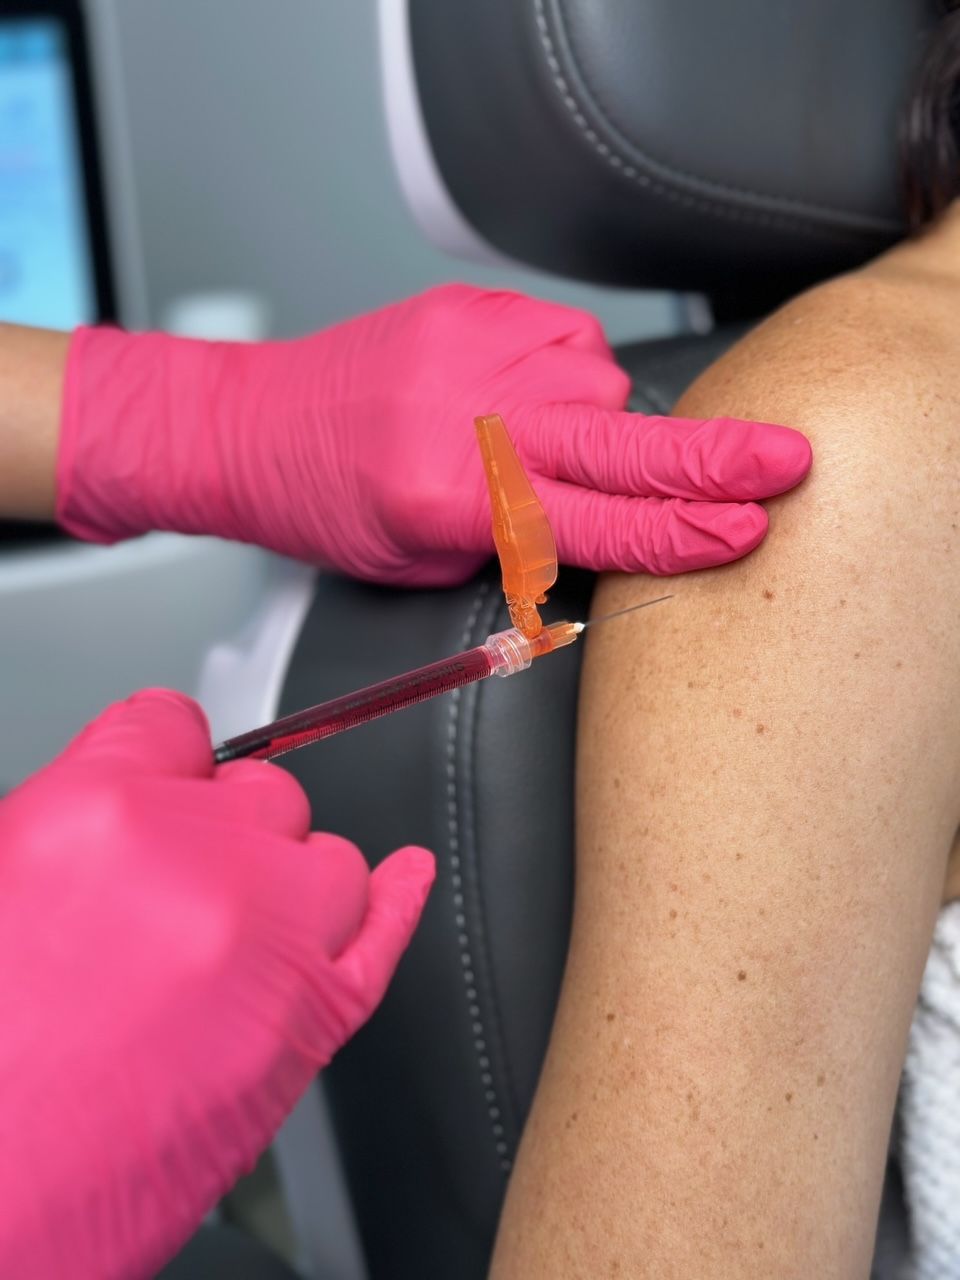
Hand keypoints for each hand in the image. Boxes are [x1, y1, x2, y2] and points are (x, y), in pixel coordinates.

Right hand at [0, 690, 433, 1279]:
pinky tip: (403, 878)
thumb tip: (133, 804)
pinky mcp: (315, 1015)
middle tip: (171, 904)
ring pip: (326, 857)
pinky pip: (383, 928)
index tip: (170, 780)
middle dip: (224, 834)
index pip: (171, 725)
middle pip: (261, 792)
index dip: (167, 761)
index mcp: (95, 811)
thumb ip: (78, 823)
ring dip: (288, 887)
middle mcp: (196, 856)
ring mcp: (268, 933)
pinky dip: (395, 900)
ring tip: (222, 950)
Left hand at [58, 284, 810, 582]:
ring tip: (560, 441)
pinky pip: (567, 340)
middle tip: (785, 460)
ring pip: (601, 383)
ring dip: (610, 420)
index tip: (744, 530)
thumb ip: (524, 541)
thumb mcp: (425, 560)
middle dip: (713, 458)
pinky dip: (573, 373)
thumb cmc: (335, 506)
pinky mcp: (473, 309)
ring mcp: (474, 350)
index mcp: (453, 498)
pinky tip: (538, 395)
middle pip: (620, 442)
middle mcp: (470, 416)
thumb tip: (617, 528)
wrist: (257, 423)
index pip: (593, 524)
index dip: (678, 532)